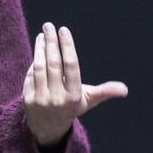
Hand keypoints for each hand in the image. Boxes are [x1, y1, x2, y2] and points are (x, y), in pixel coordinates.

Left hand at [22, 22, 126, 148]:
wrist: (48, 127)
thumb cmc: (71, 107)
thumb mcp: (89, 100)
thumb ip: (105, 92)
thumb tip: (124, 90)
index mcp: (74, 96)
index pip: (71, 66)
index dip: (67, 46)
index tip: (64, 30)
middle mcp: (57, 99)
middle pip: (53, 64)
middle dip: (51, 42)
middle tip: (49, 26)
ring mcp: (40, 99)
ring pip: (39, 67)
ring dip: (40, 48)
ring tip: (43, 34)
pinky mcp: (28, 98)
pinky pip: (30, 74)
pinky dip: (34, 59)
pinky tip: (39, 47)